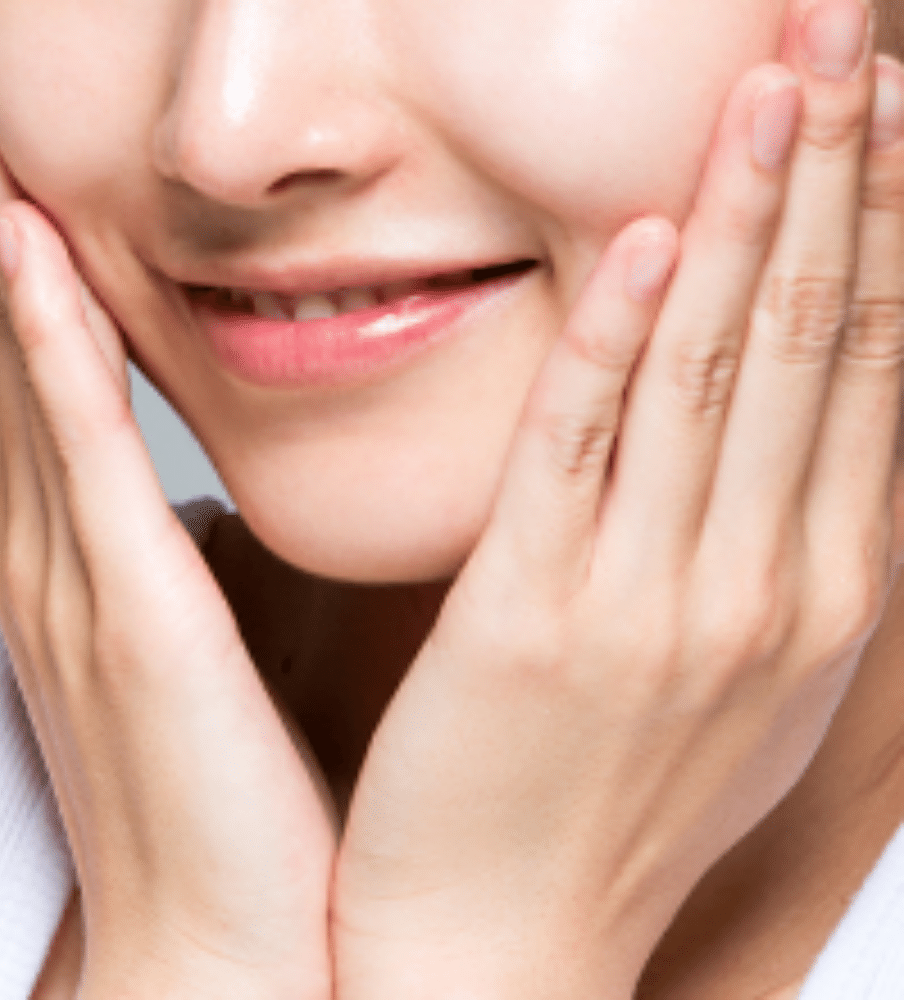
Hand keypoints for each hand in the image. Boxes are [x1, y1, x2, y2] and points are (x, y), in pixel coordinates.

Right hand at [0, 36, 336, 999]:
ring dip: (0, 217)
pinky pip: (85, 453)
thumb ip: (201, 548)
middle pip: (20, 318)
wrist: (224, 953)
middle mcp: (66, 542)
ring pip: (33, 357)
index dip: (25, 216)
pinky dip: (56, 346)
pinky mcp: (132, 621)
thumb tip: (217, 482)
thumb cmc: (230, 803)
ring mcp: (80, 576)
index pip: (53, 343)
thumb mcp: (215, 644)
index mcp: (96, 547)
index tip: (12, 111)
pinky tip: (39, 251)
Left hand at [334, 5, 903, 997]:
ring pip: (720, 375)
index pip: (873, 374)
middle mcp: (762, 590)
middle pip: (820, 344)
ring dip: (751, 218)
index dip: (891, 227)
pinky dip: (622, 339)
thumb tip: (798, 440)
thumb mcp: (729, 686)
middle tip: (855, 35)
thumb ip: (767, 557)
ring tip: (778, 83)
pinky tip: (645, 234)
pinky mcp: (536, 616)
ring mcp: (654, 603)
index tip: (893, 113)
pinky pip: (586, 451)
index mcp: (815, 601)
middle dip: (844, 176)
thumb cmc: (611, 809)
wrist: (513, 940)